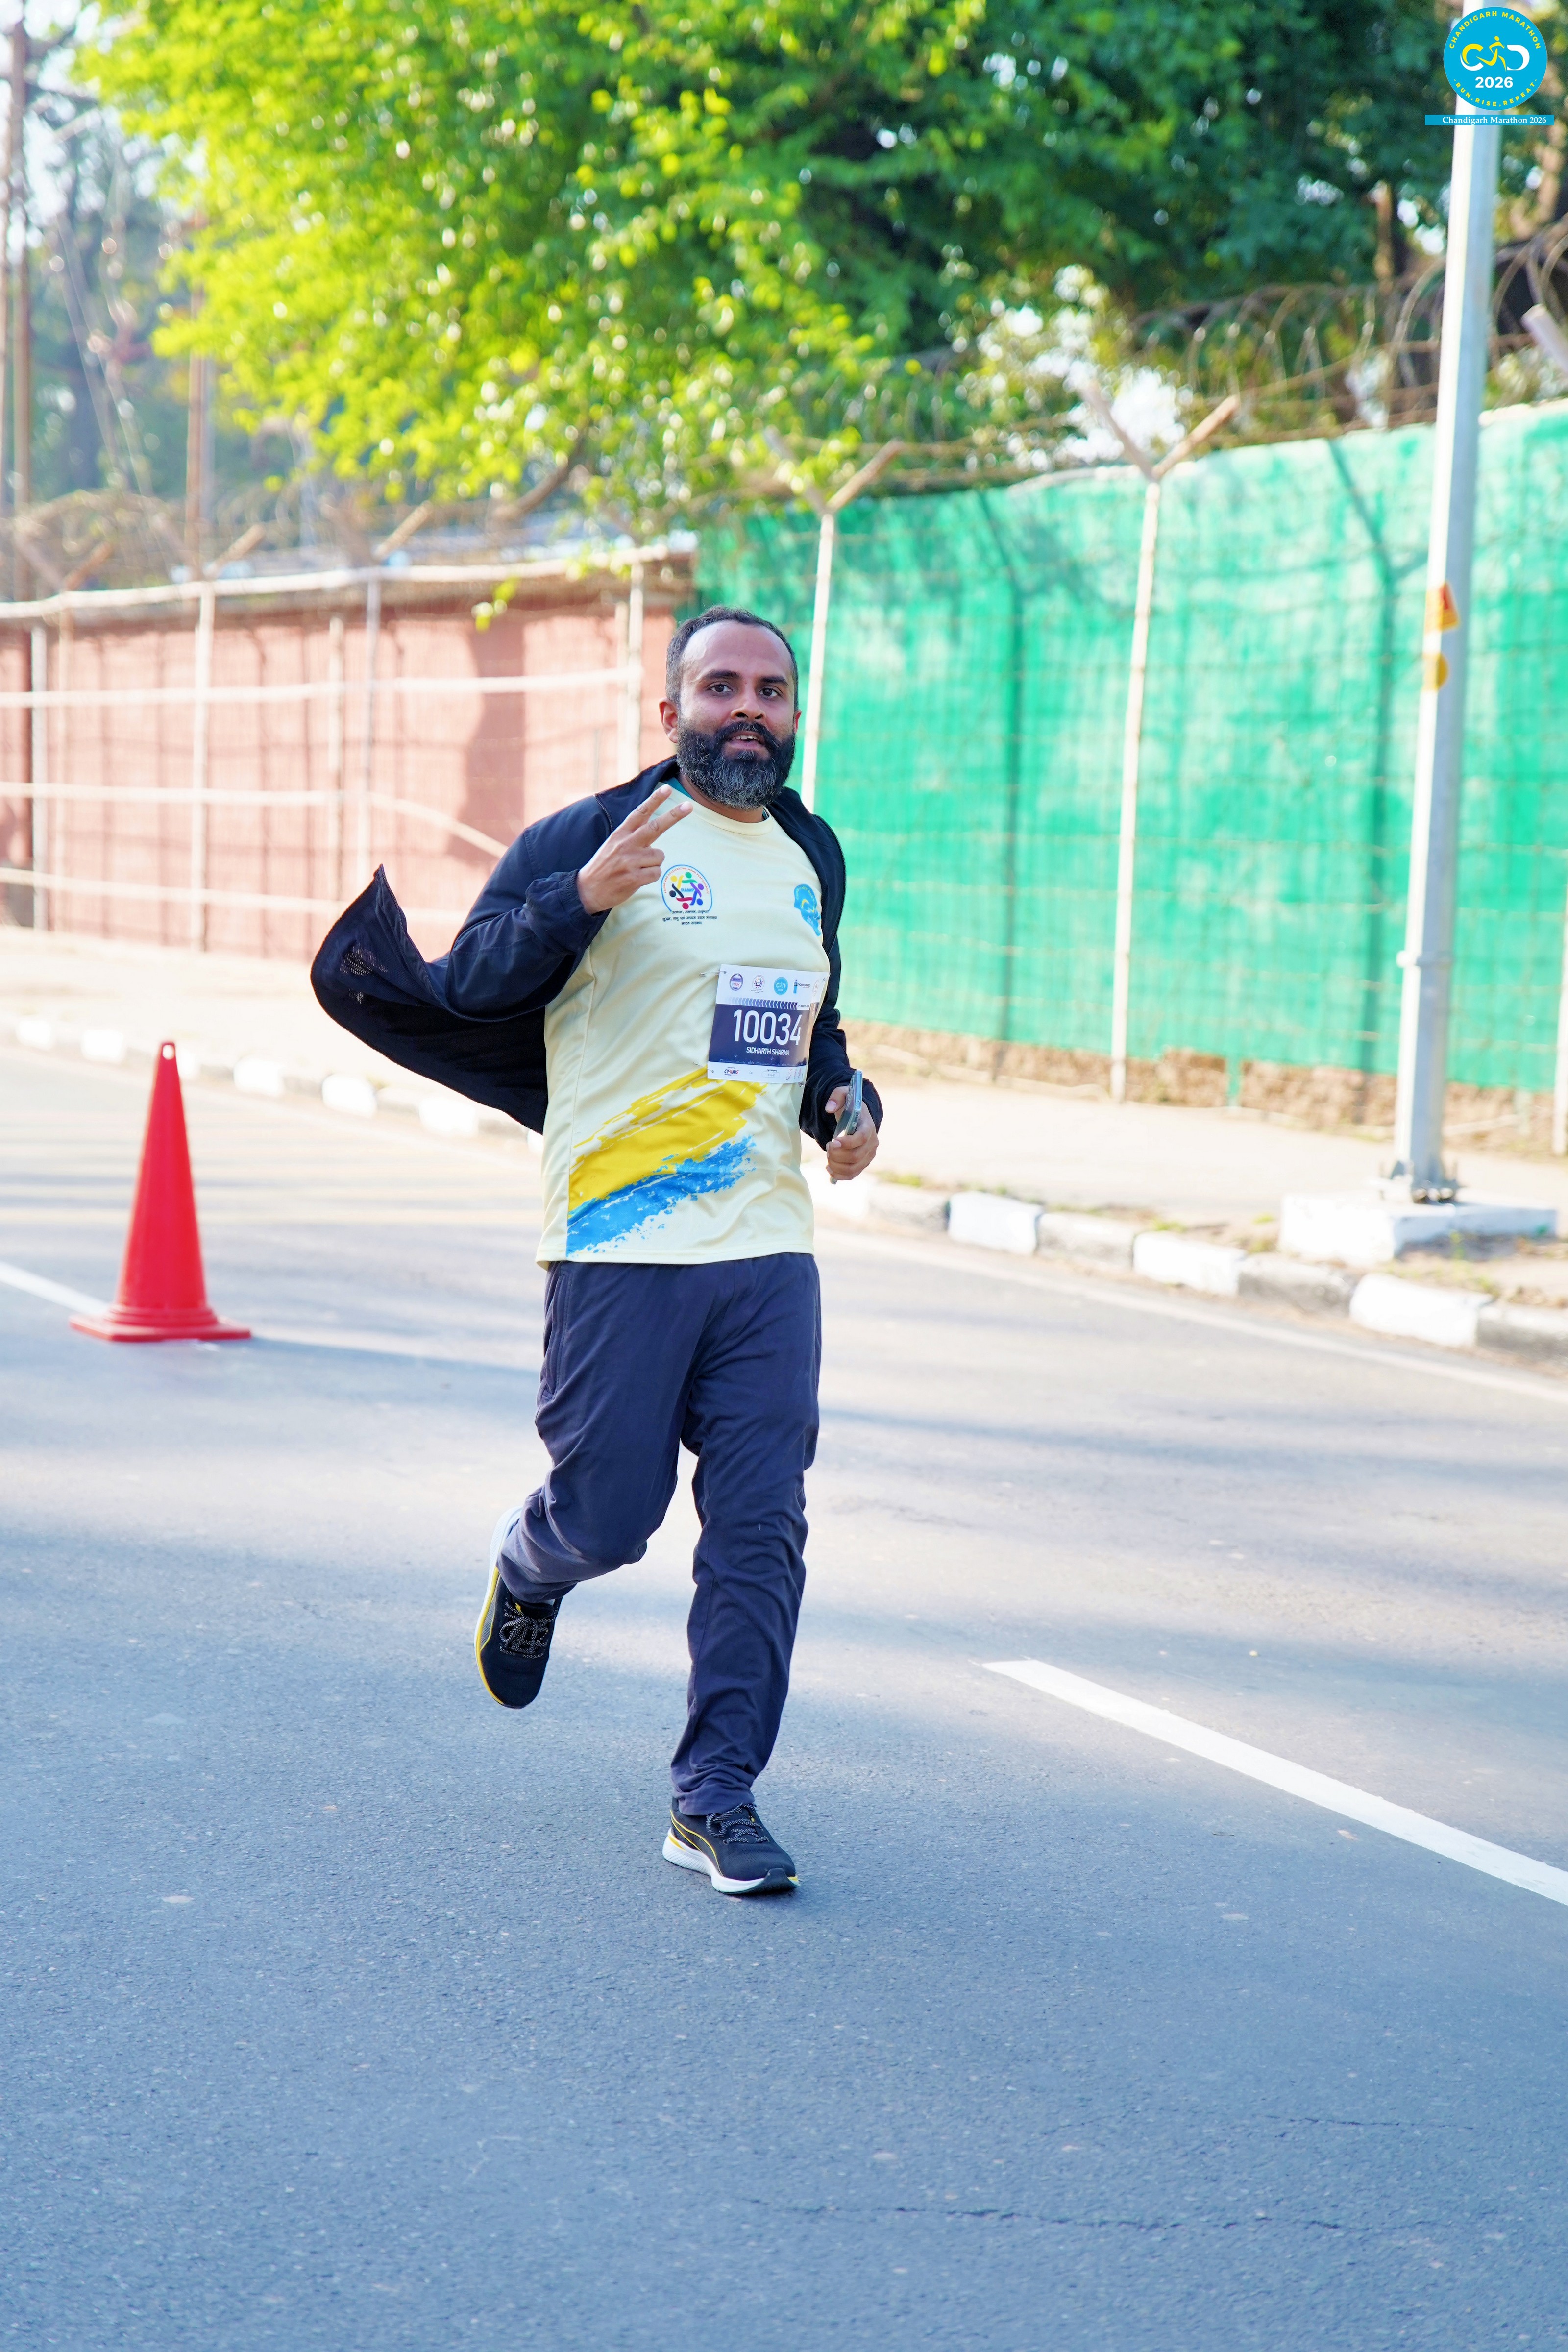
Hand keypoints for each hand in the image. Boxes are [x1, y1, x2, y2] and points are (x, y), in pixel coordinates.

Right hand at [577, 786, 689, 913]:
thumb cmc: (605, 865)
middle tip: (689, 805)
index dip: (654, 800)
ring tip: (638, 868)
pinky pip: (656, 873)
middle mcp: (626, 844)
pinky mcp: (633, 878)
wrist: (588, 889)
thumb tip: (656, 827)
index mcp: (621, 833)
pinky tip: (638, 878)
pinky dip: (651, 876)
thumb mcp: (614, 843)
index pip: (640, 813)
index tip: (667, 788)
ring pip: (659, 856)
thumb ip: (633, 835)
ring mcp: (630, 861)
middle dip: (673, 815)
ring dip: (653, 863)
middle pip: (655, 827)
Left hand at [824, 1087, 878, 1183]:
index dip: (847, 1143)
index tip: (833, 1141)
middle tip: (827, 1146)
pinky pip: (852, 1175)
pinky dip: (838, 1175)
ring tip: (828, 1156)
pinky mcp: (862, 1164)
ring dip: (836, 1165)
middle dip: (837, 1154)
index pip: (862, 1138)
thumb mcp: (844, 1095)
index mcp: (868, 1126)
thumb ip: (837, 1097)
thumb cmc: (850, 1107)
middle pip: (856, 1156)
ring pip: (853, 1168)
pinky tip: (829, 1167)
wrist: (858, 1118)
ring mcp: (868, 1156)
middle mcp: (872, 1143)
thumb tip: (829, 1108)